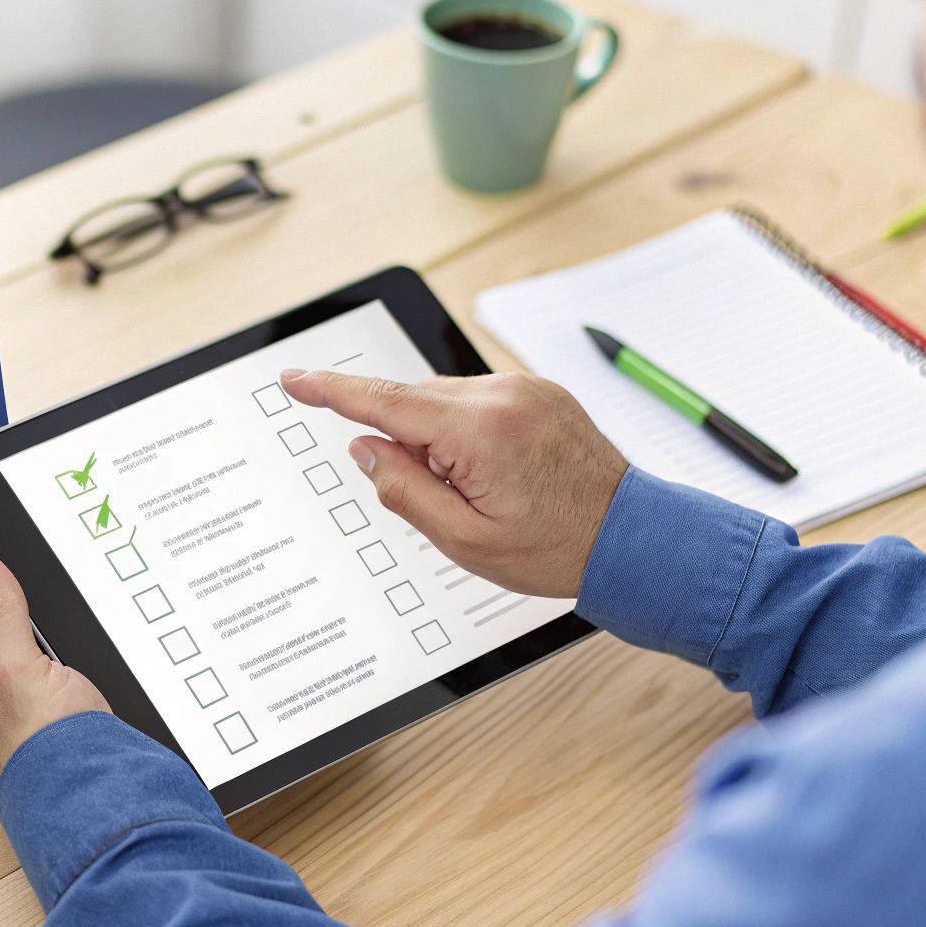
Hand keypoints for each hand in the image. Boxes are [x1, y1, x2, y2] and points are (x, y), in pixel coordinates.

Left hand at [0, 551, 110, 776]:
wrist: (101, 799)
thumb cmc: (49, 749)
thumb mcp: (18, 666)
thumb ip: (1, 615)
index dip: (8, 593)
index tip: (24, 567)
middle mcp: (7, 708)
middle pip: (24, 643)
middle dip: (45, 625)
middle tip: (60, 612)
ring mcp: (43, 720)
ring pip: (56, 664)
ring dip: (71, 652)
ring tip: (80, 647)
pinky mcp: (78, 729)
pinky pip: (81, 686)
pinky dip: (92, 675)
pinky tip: (100, 674)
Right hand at [281, 369, 627, 597]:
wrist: (631, 537)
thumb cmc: (555, 547)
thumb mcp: (463, 539)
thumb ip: (402, 489)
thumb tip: (366, 449)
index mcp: (479, 431)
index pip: (383, 402)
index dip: (330, 391)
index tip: (294, 379)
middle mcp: (502, 395)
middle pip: (414, 404)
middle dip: (410, 445)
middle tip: (451, 496)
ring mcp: (524, 387)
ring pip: (444, 403)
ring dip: (442, 440)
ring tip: (487, 490)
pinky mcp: (539, 389)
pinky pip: (478, 401)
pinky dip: (468, 431)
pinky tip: (500, 471)